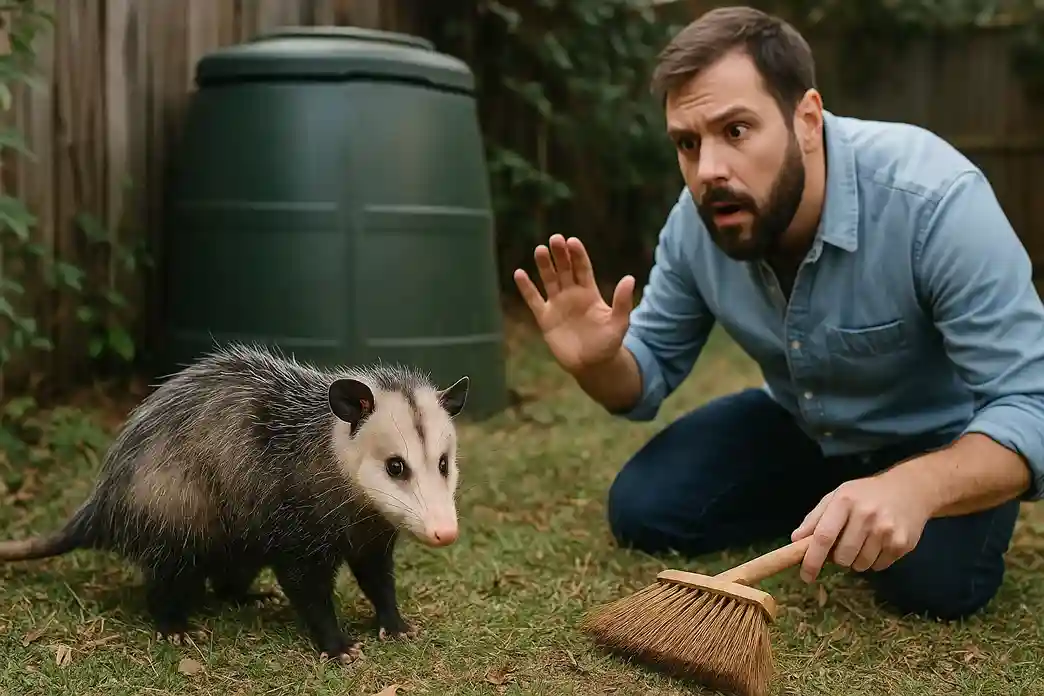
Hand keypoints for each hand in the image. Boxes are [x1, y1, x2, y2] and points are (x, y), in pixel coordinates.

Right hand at [513, 234, 634, 374]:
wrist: (592, 365)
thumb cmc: (608, 344)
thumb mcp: (619, 323)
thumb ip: (622, 302)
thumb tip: (630, 278)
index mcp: (590, 293)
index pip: (583, 268)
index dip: (577, 255)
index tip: (572, 241)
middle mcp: (572, 295)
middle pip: (565, 269)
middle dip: (560, 254)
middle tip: (555, 238)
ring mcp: (557, 305)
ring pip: (549, 280)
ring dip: (544, 265)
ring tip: (540, 250)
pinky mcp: (545, 318)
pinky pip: (533, 300)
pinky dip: (526, 288)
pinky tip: (519, 273)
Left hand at [790, 468, 935, 582]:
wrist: (910, 489)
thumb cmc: (866, 494)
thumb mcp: (837, 497)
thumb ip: (815, 519)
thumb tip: (796, 541)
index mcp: (844, 502)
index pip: (824, 537)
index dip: (812, 559)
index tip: (806, 575)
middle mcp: (866, 515)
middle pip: (842, 557)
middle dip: (838, 559)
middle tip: (843, 546)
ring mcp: (886, 530)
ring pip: (860, 565)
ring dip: (856, 561)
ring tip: (863, 541)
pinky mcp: (902, 544)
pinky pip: (879, 567)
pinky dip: (874, 561)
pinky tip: (878, 543)